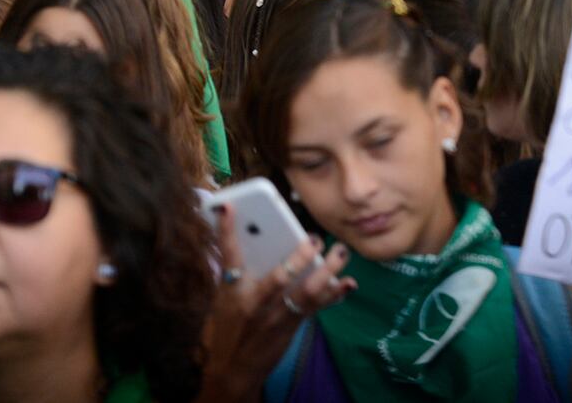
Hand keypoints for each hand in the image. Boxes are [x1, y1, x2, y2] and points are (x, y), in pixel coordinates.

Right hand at [197, 210, 352, 402]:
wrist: (233, 367)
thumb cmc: (227, 328)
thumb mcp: (223, 298)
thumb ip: (237, 272)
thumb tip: (253, 240)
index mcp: (232, 290)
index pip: (228, 254)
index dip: (227, 229)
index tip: (229, 206)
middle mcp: (255, 303)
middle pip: (281, 275)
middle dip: (300, 255)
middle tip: (315, 237)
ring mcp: (276, 316)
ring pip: (306, 292)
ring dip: (327, 272)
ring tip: (341, 253)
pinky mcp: (291, 326)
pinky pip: (316, 307)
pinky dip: (334, 294)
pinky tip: (348, 284)